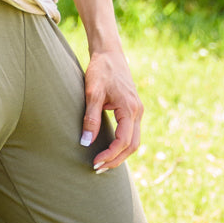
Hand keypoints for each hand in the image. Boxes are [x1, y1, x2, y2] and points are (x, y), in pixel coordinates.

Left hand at [80, 49, 142, 172]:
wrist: (109, 53)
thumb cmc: (100, 70)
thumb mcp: (92, 93)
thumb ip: (90, 118)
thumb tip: (86, 142)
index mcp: (130, 108)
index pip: (124, 141)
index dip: (110, 155)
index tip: (95, 162)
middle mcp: (137, 111)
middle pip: (132, 145)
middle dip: (116, 160)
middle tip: (97, 169)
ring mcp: (137, 111)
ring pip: (134, 141)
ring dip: (120, 154)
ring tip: (102, 163)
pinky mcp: (132, 110)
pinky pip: (131, 133)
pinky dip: (122, 145)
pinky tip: (109, 149)